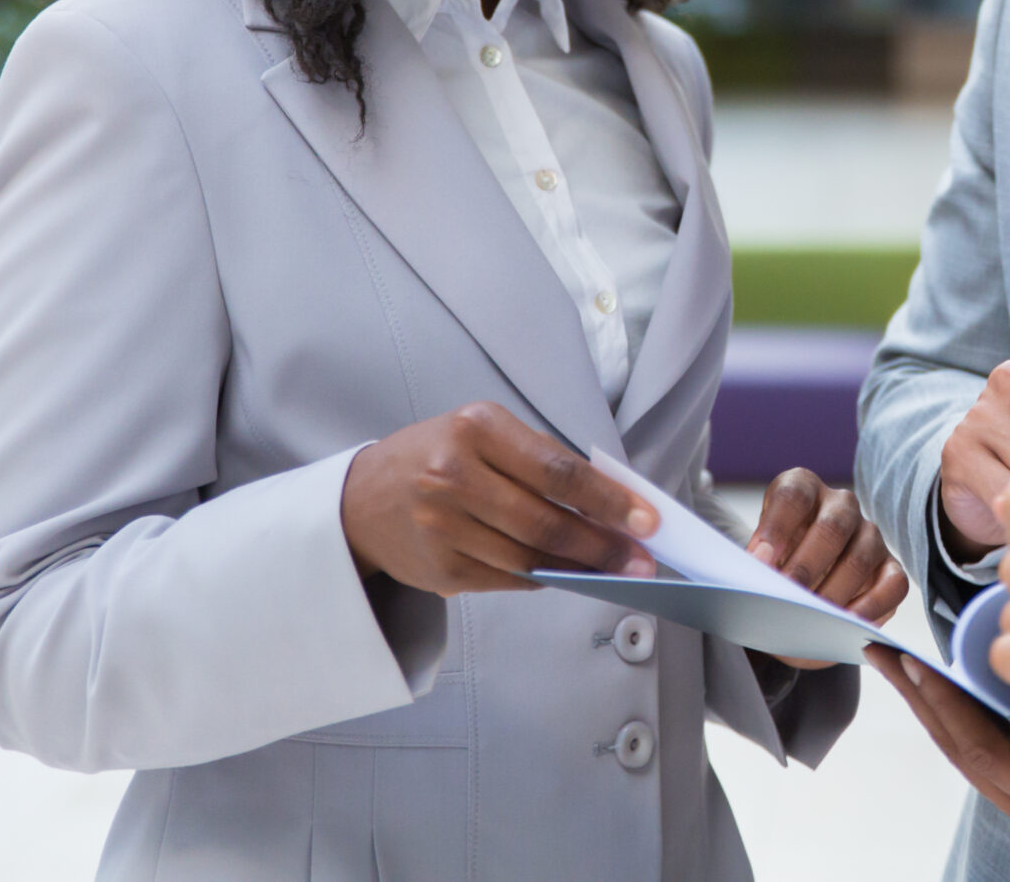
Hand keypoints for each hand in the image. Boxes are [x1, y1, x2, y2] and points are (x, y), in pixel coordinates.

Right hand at [341, 402, 657, 595]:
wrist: (363, 497)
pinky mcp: (440, 568)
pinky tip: (568, 574)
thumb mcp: (484, 433)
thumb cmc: (440, 456)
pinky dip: (545, 578)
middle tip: (642, 560)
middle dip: (603, 545)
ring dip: (581, 569)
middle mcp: (453, 476)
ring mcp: (442, 527)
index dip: (608, 500)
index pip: (557, 470)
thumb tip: (614, 501)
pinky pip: (509, 580)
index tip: (646, 520)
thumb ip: (543, 459)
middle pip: (546, 522)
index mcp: (476, 428)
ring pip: (530, 558)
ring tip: (616, 571)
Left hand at [747, 469, 910, 667]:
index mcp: (803, 488)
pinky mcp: (891, 568)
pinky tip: (846, 625)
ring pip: (860, 558)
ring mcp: (870, 535)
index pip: (793, 495)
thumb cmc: (776, 565)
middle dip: (806, 566)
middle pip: (831, 527)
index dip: (776, 528)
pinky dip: (871, 608)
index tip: (759, 560)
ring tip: (812, 619)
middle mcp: (840, 505)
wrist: (800, 585)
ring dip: (834, 592)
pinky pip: (893, 586)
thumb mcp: (761, 556)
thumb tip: (757, 573)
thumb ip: (758, 562)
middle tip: (786, 596)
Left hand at [865, 646, 1009, 869]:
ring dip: (936, 710)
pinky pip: (992, 760)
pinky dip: (965, 722)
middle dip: (918, 701)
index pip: (984, 750)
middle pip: (962, 753)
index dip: (944, 704)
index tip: (911, 663)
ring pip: (972, 758)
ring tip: (905, 668)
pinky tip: (955, 694)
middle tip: (881, 654)